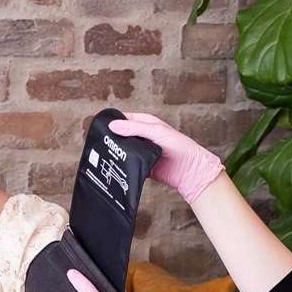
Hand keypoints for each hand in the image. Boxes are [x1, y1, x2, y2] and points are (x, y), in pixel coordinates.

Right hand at [109, 111, 223, 205]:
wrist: (190, 171)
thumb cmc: (180, 147)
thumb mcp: (156, 132)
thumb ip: (134, 128)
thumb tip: (113, 125)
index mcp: (146, 124)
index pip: (125, 119)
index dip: (114, 122)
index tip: (101, 127)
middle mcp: (143, 137)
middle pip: (122, 135)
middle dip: (113, 138)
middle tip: (100, 142)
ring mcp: (142, 152)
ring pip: (124, 150)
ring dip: (118, 153)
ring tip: (105, 154)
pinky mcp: (143, 166)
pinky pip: (129, 164)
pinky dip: (123, 165)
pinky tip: (116, 166)